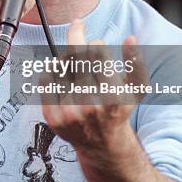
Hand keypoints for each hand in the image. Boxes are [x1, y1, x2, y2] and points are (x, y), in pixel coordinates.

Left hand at [40, 20, 148, 155]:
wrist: (100, 143)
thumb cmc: (118, 110)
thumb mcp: (136, 90)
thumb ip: (136, 63)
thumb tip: (130, 38)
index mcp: (112, 97)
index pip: (97, 52)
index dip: (96, 42)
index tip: (97, 44)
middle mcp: (89, 106)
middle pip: (76, 56)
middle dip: (78, 41)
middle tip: (80, 37)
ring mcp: (68, 112)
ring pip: (59, 64)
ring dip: (66, 56)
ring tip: (74, 63)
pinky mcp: (52, 116)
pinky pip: (45, 79)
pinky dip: (52, 71)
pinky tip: (63, 75)